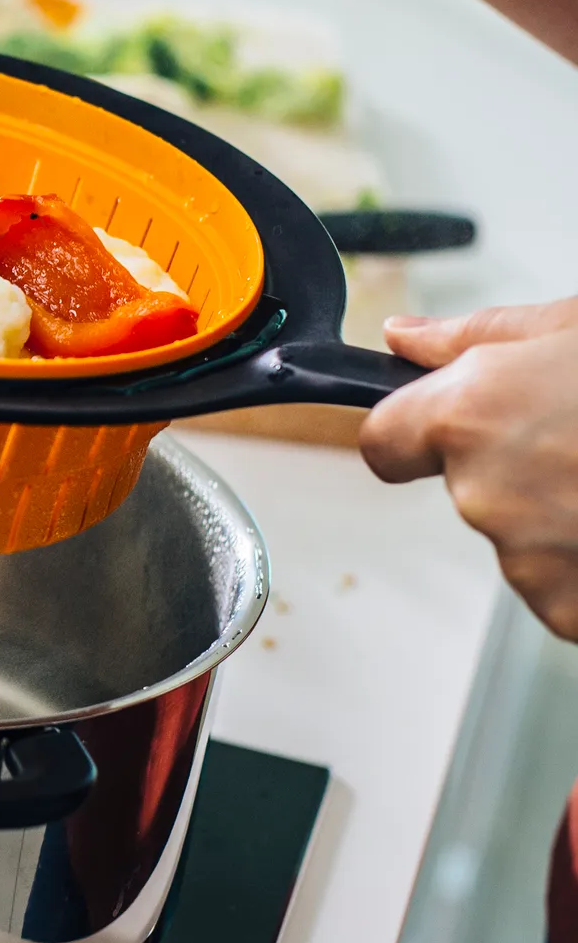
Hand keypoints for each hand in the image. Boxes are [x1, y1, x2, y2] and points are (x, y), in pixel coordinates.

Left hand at [360, 300, 577, 638]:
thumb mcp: (565, 329)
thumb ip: (470, 339)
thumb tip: (404, 337)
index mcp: (465, 418)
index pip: (382, 444)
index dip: (411, 437)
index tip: (437, 435)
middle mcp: (484, 495)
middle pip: (465, 493)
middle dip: (513, 472)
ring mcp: (532, 563)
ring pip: (522, 544)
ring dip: (561, 524)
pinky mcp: (574, 613)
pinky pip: (567, 590)